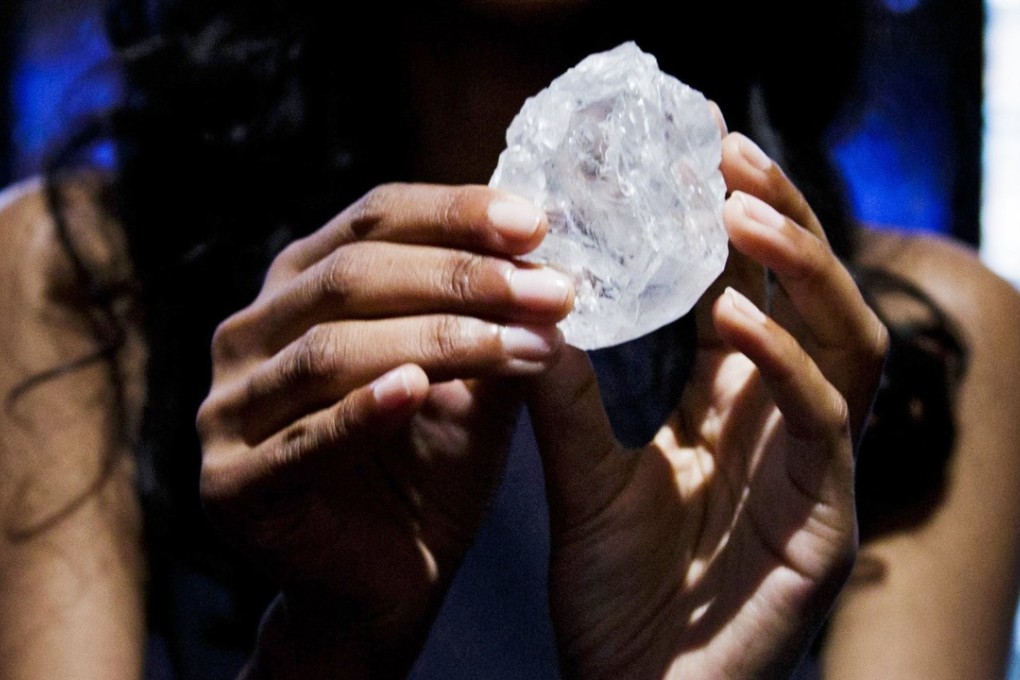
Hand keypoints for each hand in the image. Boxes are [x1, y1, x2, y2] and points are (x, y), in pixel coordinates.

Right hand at [196, 184, 573, 677]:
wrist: (388, 586)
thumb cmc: (430, 471)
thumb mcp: (475, 385)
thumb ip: (496, 324)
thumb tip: (551, 257)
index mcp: (300, 289)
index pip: (372, 219)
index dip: (454, 213)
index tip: (537, 225)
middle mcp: (250, 333)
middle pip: (352, 276)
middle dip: (462, 277)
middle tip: (551, 292)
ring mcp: (228, 408)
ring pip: (330, 349)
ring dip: (440, 340)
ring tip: (528, 346)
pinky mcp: (229, 485)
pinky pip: (299, 441)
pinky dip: (360, 412)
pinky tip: (417, 390)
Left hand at [526, 132, 887, 678]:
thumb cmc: (615, 590)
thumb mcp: (581, 473)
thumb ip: (568, 393)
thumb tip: (534, 298)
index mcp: (727, 403)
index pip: (746, 291)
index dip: (729, 220)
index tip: (693, 150)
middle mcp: (779, 420)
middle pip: (809, 295)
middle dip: (780, 218)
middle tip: (729, 153)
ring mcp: (812, 464)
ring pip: (845, 338)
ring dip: (800, 268)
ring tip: (742, 212)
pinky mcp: (827, 515)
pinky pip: (825, 419)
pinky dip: (784, 361)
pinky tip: (734, 321)